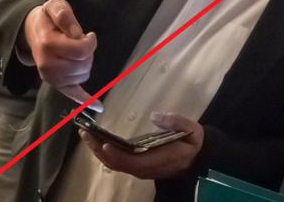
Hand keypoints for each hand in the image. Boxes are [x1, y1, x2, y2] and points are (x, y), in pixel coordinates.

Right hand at [23, 0, 101, 110]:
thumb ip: (64, 14)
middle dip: (88, 52)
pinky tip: (98, 105)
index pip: (81, 50)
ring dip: (85, 63)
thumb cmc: (47, 18)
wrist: (32, 30)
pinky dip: (85, 100)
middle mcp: (48, 64)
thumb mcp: (55, 6)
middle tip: (79, 42)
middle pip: (84, 64)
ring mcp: (51, 77)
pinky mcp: (56, 83)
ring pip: (83, 75)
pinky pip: (72, 94)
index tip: (88, 35)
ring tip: (74, 52)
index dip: (90, 41)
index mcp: (48, 44)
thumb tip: (76, 33)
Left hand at [80, 112, 203, 179]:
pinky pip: (117, 162)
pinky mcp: (137, 166)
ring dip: (98, 151)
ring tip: (87, 134)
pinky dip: (105, 152)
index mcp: (159, 160)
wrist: (197, 159)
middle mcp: (145, 168)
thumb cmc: (193, 142)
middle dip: (99, 149)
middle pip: (117, 164)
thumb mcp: (192, 130)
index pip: (133, 161)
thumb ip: (176, 122)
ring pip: (114, 164)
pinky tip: (98, 140)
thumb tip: (156, 115)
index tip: (103, 143)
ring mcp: (140, 169)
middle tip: (86, 132)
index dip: (117, 154)